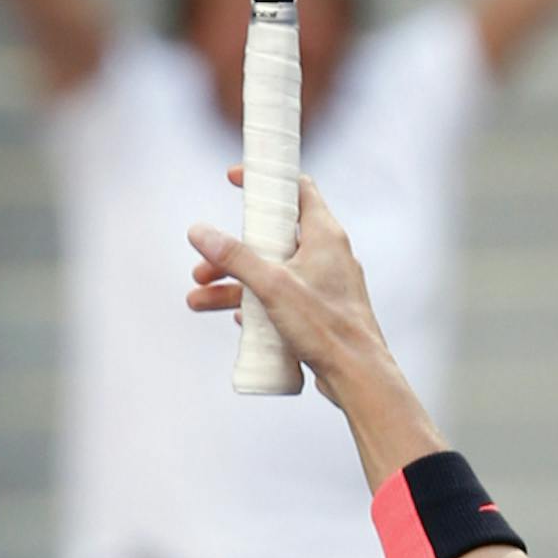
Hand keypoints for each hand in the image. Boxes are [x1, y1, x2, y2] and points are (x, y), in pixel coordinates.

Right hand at [186, 172, 386, 408]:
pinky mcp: (321, 312)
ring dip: (235, 283)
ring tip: (199, 298)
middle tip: (205, 263)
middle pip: (272, 238)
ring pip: (272, 273)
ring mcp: (325, 285)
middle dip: (233, 251)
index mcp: (324, 235)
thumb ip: (235, 257)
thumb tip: (199, 232)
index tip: (235, 180)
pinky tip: (236, 320)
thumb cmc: (327, 327)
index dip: (265, 181)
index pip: (296, 189)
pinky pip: (283, 300)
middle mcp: (327, 255)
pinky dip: (257, 305)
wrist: (358, 377)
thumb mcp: (272, 285)